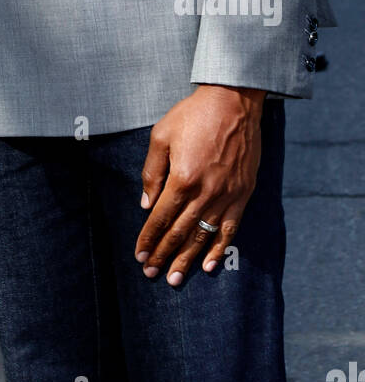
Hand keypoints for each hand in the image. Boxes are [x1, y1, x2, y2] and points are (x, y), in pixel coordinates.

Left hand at [135, 85, 264, 285]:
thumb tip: (146, 204)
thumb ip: (152, 172)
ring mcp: (227, 195)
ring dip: (188, 259)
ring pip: (204, 236)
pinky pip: (230, 229)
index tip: (139, 256)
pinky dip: (220, 249)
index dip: (149, 238)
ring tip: (174, 279)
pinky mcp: (243, 194)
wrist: (233, 102)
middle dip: (163, 255)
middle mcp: (205, 192)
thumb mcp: (161, 136)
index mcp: (182, 177)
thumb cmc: (193, 114)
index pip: (161, 217)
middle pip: (180, 232)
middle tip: (151, 274)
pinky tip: (210, 266)